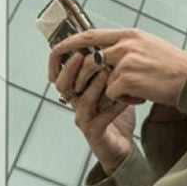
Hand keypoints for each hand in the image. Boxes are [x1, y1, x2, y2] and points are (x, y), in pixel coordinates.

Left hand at [48, 28, 186, 106]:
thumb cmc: (174, 67)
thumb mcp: (150, 47)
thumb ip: (128, 47)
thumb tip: (108, 52)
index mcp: (129, 35)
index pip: (90, 35)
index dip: (71, 44)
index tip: (57, 52)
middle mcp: (125, 44)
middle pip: (88, 59)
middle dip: (78, 75)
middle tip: (74, 88)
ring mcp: (126, 61)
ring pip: (101, 80)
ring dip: (109, 91)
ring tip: (130, 92)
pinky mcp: (128, 78)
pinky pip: (112, 94)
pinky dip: (124, 100)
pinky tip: (142, 97)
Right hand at [52, 49, 136, 172]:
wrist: (124, 144)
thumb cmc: (116, 114)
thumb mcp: (111, 86)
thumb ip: (107, 67)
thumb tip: (111, 41)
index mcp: (77, 90)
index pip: (60, 72)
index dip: (60, 59)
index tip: (72, 44)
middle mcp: (76, 104)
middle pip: (63, 84)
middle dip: (71, 68)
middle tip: (83, 55)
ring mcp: (84, 118)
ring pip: (82, 99)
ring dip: (94, 84)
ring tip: (107, 72)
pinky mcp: (95, 132)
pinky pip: (102, 117)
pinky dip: (115, 106)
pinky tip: (126, 99)